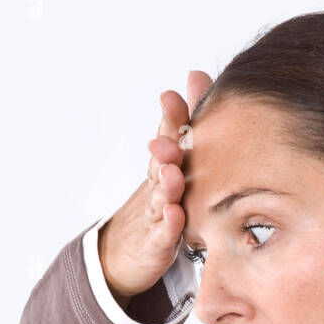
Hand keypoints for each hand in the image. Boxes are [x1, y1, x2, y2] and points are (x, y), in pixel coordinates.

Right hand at [97, 69, 213, 302]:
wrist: (127, 249)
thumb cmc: (160, 200)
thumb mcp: (174, 161)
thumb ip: (186, 121)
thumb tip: (197, 74)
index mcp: (165, 163)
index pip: (168, 136)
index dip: (171, 118)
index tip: (170, 97)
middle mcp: (158, 185)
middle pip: (160, 164)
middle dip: (165, 149)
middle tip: (169, 139)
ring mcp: (156, 215)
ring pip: (160, 198)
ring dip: (166, 185)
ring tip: (172, 174)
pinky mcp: (156, 243)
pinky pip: (163, 234)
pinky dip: (168, 226)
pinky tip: (175, 216)